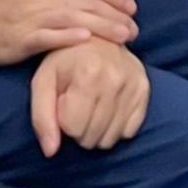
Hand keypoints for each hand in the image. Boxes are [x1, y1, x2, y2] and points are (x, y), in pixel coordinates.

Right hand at [0, 0, 137, 66]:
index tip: (131, 6)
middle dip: (114, 12)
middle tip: (135, 26)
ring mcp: (28, 14)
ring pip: (73, 17)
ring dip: (102, 26)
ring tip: (123, 36)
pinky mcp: (19, 37)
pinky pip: (47, 36)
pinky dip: (68, 36)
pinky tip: (87, 40)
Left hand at [29, 40, 149, 157]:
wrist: (95, 34)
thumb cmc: (64, 59)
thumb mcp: (43, 82)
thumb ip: (42, 117)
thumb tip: (50, 152)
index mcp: (88, 74)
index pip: (74, 130)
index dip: (63, 121)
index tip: (64, 102)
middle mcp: (116, 79)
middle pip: (92, 138)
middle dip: (79, 130)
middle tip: (77, 106)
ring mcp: (134, 84)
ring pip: (110, 140)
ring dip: (96, 131)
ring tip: (91, 107)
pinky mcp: (145, 89)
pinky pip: (128, 132)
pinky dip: (115, 127)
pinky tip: (107, 107)